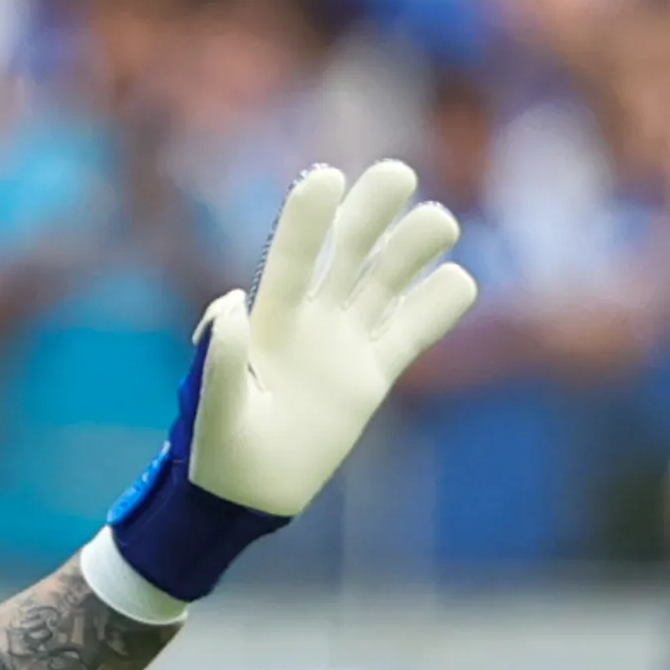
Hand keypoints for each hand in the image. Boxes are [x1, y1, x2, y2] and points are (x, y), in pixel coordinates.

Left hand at [89, 160, 476, 612]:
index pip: (293, 256)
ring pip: (387, 279)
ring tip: (439, 222)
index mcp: (268, 319)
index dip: (309, 218)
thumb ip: (217, 361)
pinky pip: (413, 330)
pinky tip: (458, 281)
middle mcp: (311, 319)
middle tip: (398, 175)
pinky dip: (439, 305)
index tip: (327, 177)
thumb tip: (226, 303)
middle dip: (371, 211)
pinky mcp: (373, 374)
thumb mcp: (211, 410)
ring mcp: (345, 342)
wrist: (245, 493)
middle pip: (348, 250)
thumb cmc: (214, 451)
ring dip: (414, 245)